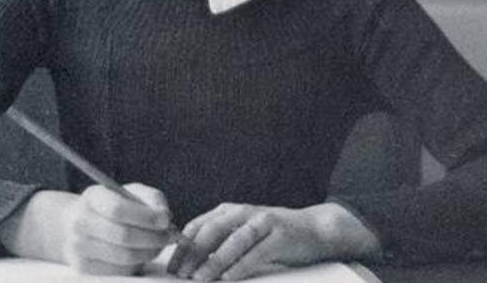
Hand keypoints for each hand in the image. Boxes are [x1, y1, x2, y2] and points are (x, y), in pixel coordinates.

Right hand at [59, 183, 174, 275]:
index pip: (118, 209)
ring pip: (124, 256)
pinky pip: (120, 270)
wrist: (84, 224)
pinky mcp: (85, 267)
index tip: (166, 220)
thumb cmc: (116, 206)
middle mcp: (81, 222)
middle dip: (154, 238)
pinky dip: (138, 263)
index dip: (145, 217)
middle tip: (170, 236)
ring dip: (149, 252)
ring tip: (159, 244)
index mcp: (93, 197)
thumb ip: (152, 199)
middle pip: (123, 236)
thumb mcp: (133, 193)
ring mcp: (79, 246)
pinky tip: (143, 253)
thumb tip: (165, 218)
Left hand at [167, 202, 374, 280]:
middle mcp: (244, 212)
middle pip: (212, 230)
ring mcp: (263, 222)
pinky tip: (229, 277)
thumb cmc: (272, 236)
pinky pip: (256, 252)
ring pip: (234, 240)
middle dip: (193, 253)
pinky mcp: (280, 235)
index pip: (198, 225)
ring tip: (200, 278)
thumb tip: (189, 262)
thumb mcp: (242, 233)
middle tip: (181, 274)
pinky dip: (240, 265)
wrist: (314, 230)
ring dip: (214, 260)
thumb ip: (220, 241)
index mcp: (230, 211)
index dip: (182, 246)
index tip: (171, 266)